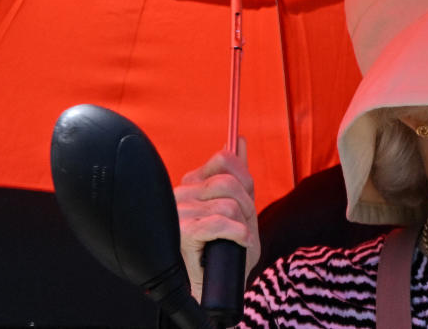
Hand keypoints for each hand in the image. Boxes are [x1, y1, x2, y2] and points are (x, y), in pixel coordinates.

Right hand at [174, 138, 261, 300]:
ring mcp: (180, 211)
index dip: (244, 181)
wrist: (217, 286)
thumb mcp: (240, 208)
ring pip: (228, 204)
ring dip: (242, 225)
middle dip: (247, 206)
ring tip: (235, 239)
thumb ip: (238, 174)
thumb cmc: (227, 251)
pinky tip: (236, 243)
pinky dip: (238, 235)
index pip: (224, 158)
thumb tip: (239, 141)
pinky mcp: (184, 231)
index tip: (245, 203)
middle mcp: (183, 193)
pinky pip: (220, 222)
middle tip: (242, 227)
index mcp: (193, 183)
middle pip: (228, 182)